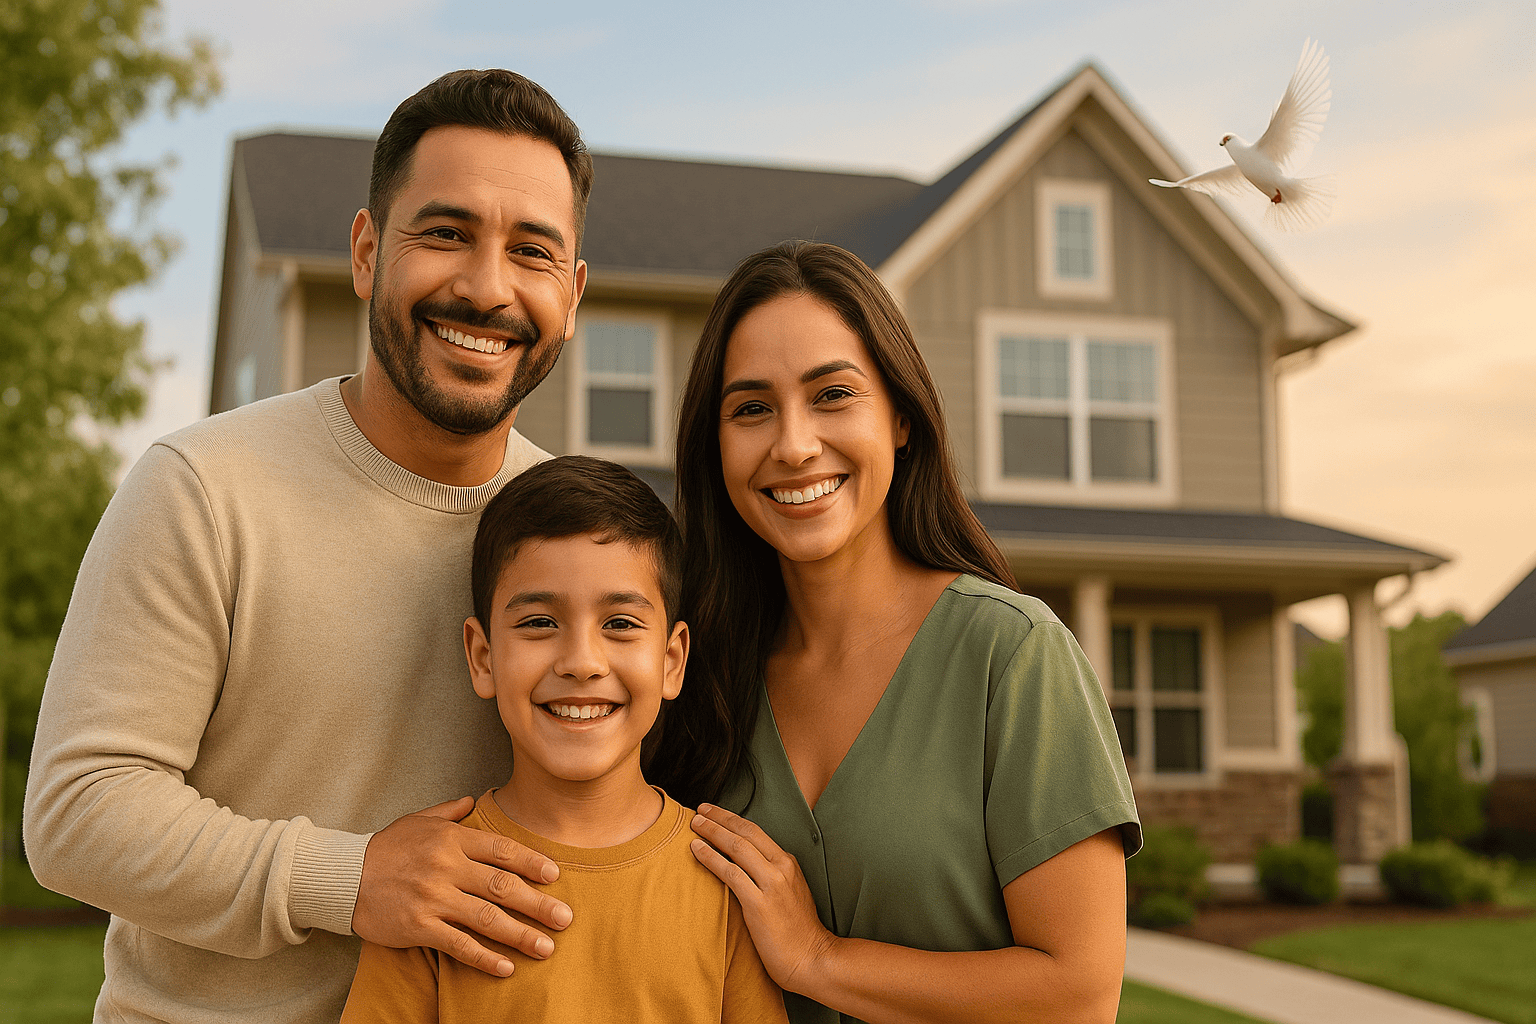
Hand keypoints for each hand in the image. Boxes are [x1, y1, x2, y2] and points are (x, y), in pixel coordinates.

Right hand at [352, 797, 572, 975]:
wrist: (341, 876)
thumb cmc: (384, 848)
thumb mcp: (416, 820)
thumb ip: (449, 812)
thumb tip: (473, 800)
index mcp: (451, 839)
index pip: (501, 850)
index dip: (532, 863)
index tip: (555, 876)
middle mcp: (446, 867)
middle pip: (503, 886)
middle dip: (539, 903)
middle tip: (566, 918)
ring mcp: (433, 898)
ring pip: (487, 918)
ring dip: (520, 934)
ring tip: (546, 947)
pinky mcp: (419, 926)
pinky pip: (459, 944)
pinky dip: (485, 957)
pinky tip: (506, 966)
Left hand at [690, 802, 836, 992]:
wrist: (811, 958)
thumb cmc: (798, 931)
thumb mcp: (791, 892)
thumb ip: (771, 875)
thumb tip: (744, 866)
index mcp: (788, 862)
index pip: (755, 831)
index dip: (732, 819)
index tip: (714, 812)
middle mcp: (781, 867)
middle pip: (745, 832)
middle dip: (719, 818)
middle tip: (699, 811)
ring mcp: (771, 884)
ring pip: (736, 848)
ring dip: (712, 832)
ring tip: (694, 825)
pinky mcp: (759, 903)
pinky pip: (730, 873)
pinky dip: (711, 858)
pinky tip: (696, 850)